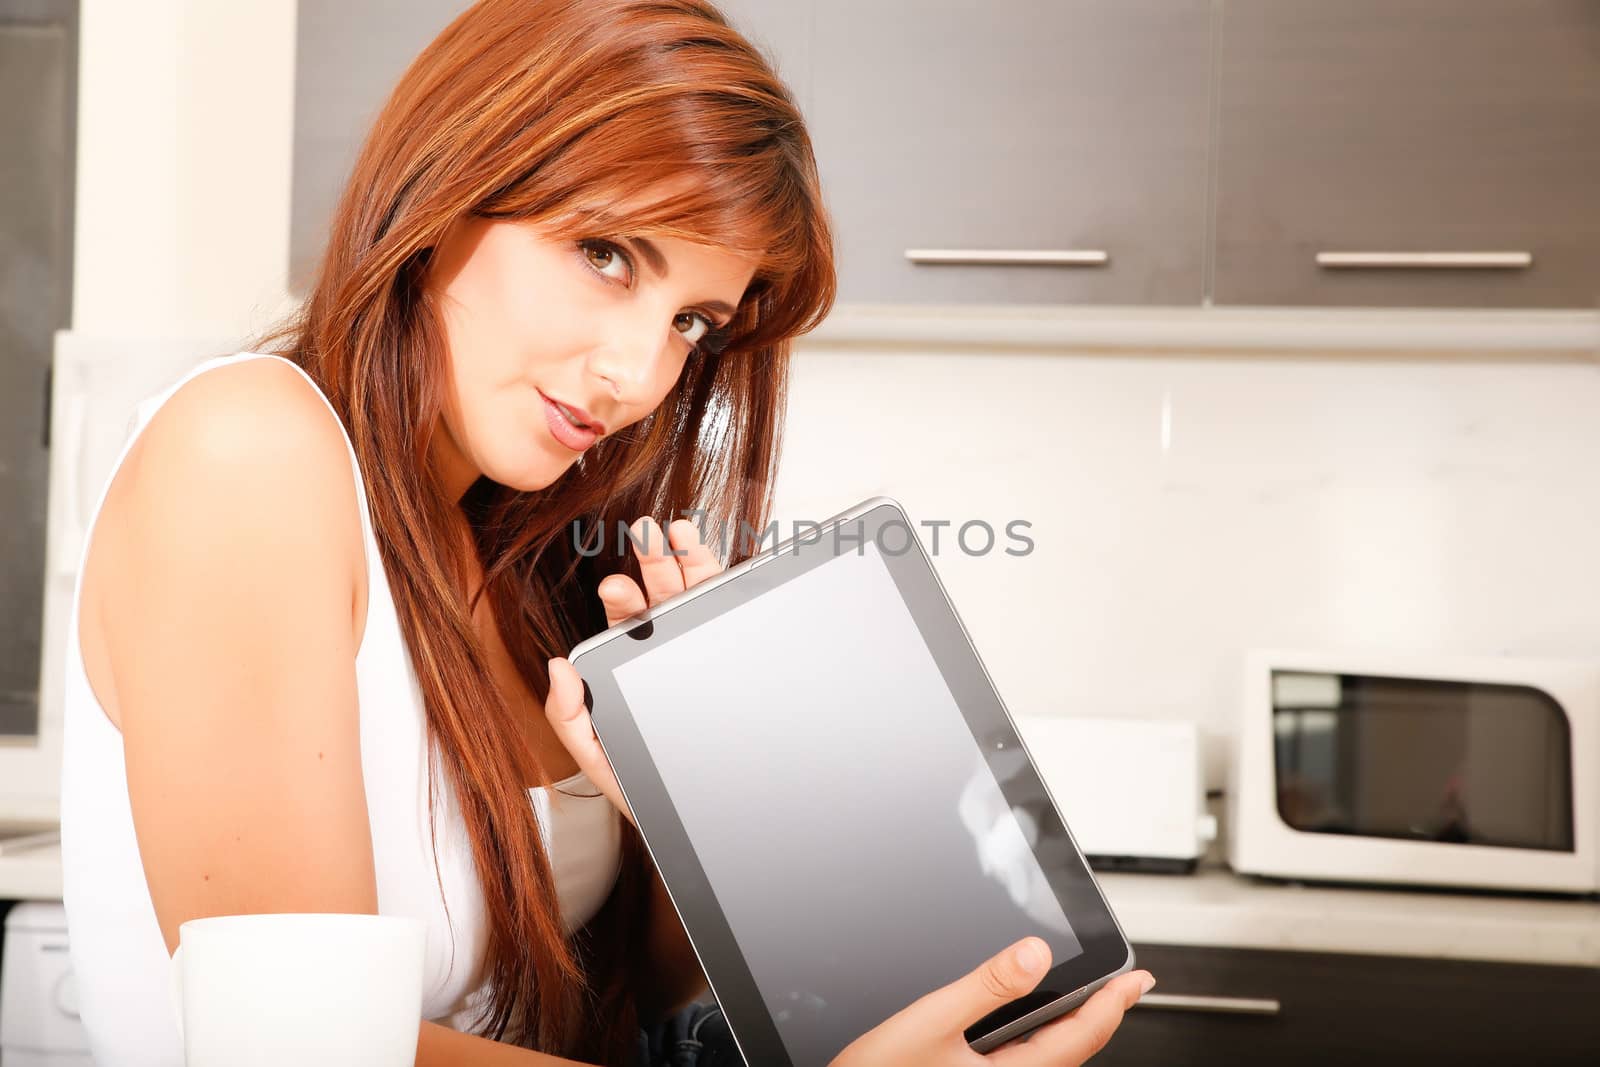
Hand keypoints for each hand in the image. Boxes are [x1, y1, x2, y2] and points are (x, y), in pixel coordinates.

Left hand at [545, 517, 722, 826]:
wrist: (712, 820)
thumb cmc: (648, 791)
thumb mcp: (598, 760)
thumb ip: (569, 718)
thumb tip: (557, 667)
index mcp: (635, 665)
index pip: (625, 620)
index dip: (620, 597)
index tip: (615, 585)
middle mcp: (672, 650)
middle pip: (663, 595)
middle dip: (654, 561)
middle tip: (646, 532)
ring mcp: (709, 647)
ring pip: (700, 593)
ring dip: (693, 557)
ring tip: (684, 530)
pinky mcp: (745, 651)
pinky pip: (742, 610)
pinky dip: (743, 579)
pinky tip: (743, 556)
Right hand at [830, 937, 1153, 1066]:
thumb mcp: (931, 1022)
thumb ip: (986, 987)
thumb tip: (1036, 952)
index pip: (1082, 1036)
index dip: (1115, 1003)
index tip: (1138, 978)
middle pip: (1073, 1050)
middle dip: (1101, 1014)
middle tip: (1125, 984)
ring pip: (1051, 1058)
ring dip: (1075, 1026)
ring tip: (1090, 998)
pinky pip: (1026, 1062)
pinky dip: (1043, 1037)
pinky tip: (1033, 1024)